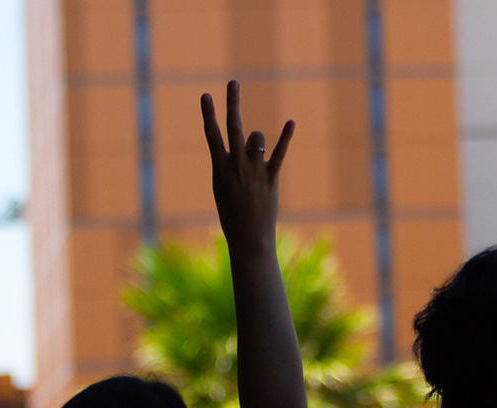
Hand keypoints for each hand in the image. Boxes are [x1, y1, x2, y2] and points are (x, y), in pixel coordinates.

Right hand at [202, 81, 294, 246]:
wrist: (248, 237)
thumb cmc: (233, 214)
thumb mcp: (224, 187)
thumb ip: (232, 163)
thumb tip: (249, 140)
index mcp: (219, 168)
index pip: (211, 135)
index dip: (208, 114)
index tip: (206, 95)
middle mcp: (235, 166)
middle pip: (234, 127)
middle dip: (233, 103)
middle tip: (234, 82)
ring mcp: (253, 171)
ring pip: (257, 138)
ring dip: (257, 138)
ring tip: (254, 151)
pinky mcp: (270, 178)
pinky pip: (279, 153)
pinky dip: (285, 138)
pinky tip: (291, 122)